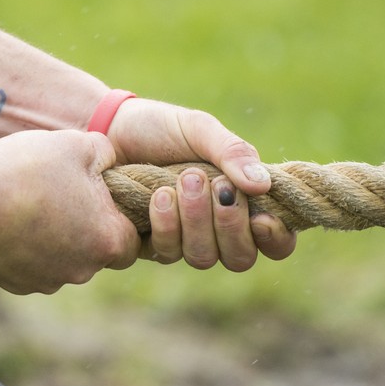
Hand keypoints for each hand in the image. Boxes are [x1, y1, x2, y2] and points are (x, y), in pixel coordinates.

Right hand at [0, 130, 139, 293]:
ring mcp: (48, 281)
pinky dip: (27, 247)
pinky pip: (33, 266)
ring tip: (32, 202)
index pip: (133, 239)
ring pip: (65, 259)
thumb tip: (110, 162)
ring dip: (57, 237)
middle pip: (98, 251)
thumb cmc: (25, 169)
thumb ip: (106, 154)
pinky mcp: (17, 285)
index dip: (122, 216)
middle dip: (88, 226)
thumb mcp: (76, 144)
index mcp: (107, 240)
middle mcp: (83, 270)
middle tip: (66, 195)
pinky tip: (9, 219)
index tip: (104, 197)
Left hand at [106, 98, 296, 269]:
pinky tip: (158, 195)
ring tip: (183, 180)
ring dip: (196, 221)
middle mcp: (218, 227)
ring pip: (204, 258)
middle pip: (241, 258)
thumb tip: (263, 185)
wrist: (108, 130)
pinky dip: (166, 225)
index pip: (276, 240)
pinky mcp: (152, 244)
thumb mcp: (199, 129)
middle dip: (230, 226)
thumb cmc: (161, 127)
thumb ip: (232, 152)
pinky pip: (168, 253)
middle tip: (214, 184)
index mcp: (242, 200)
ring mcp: (185, 239)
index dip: (276, 239)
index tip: (260, 217)